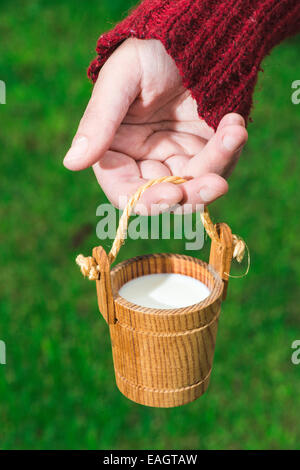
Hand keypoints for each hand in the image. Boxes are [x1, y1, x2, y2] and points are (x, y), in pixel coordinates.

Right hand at [63, 39, 247, 213]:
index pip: (126, 191)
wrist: (188, 33)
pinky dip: (230, 148)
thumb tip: (71, 163)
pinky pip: (220, 163)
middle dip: (192, 194)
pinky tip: (233, 123)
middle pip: (167, 196)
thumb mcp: (120, 80)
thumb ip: (98, 122)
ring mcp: (178, 156)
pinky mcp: (206, 148)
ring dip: (219, 165)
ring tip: (233, 132)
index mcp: (117, 150)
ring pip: (198, 184)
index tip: (173, 193)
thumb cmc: (147, 51)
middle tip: (216, 184)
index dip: (148, 200)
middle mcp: (147, 160)